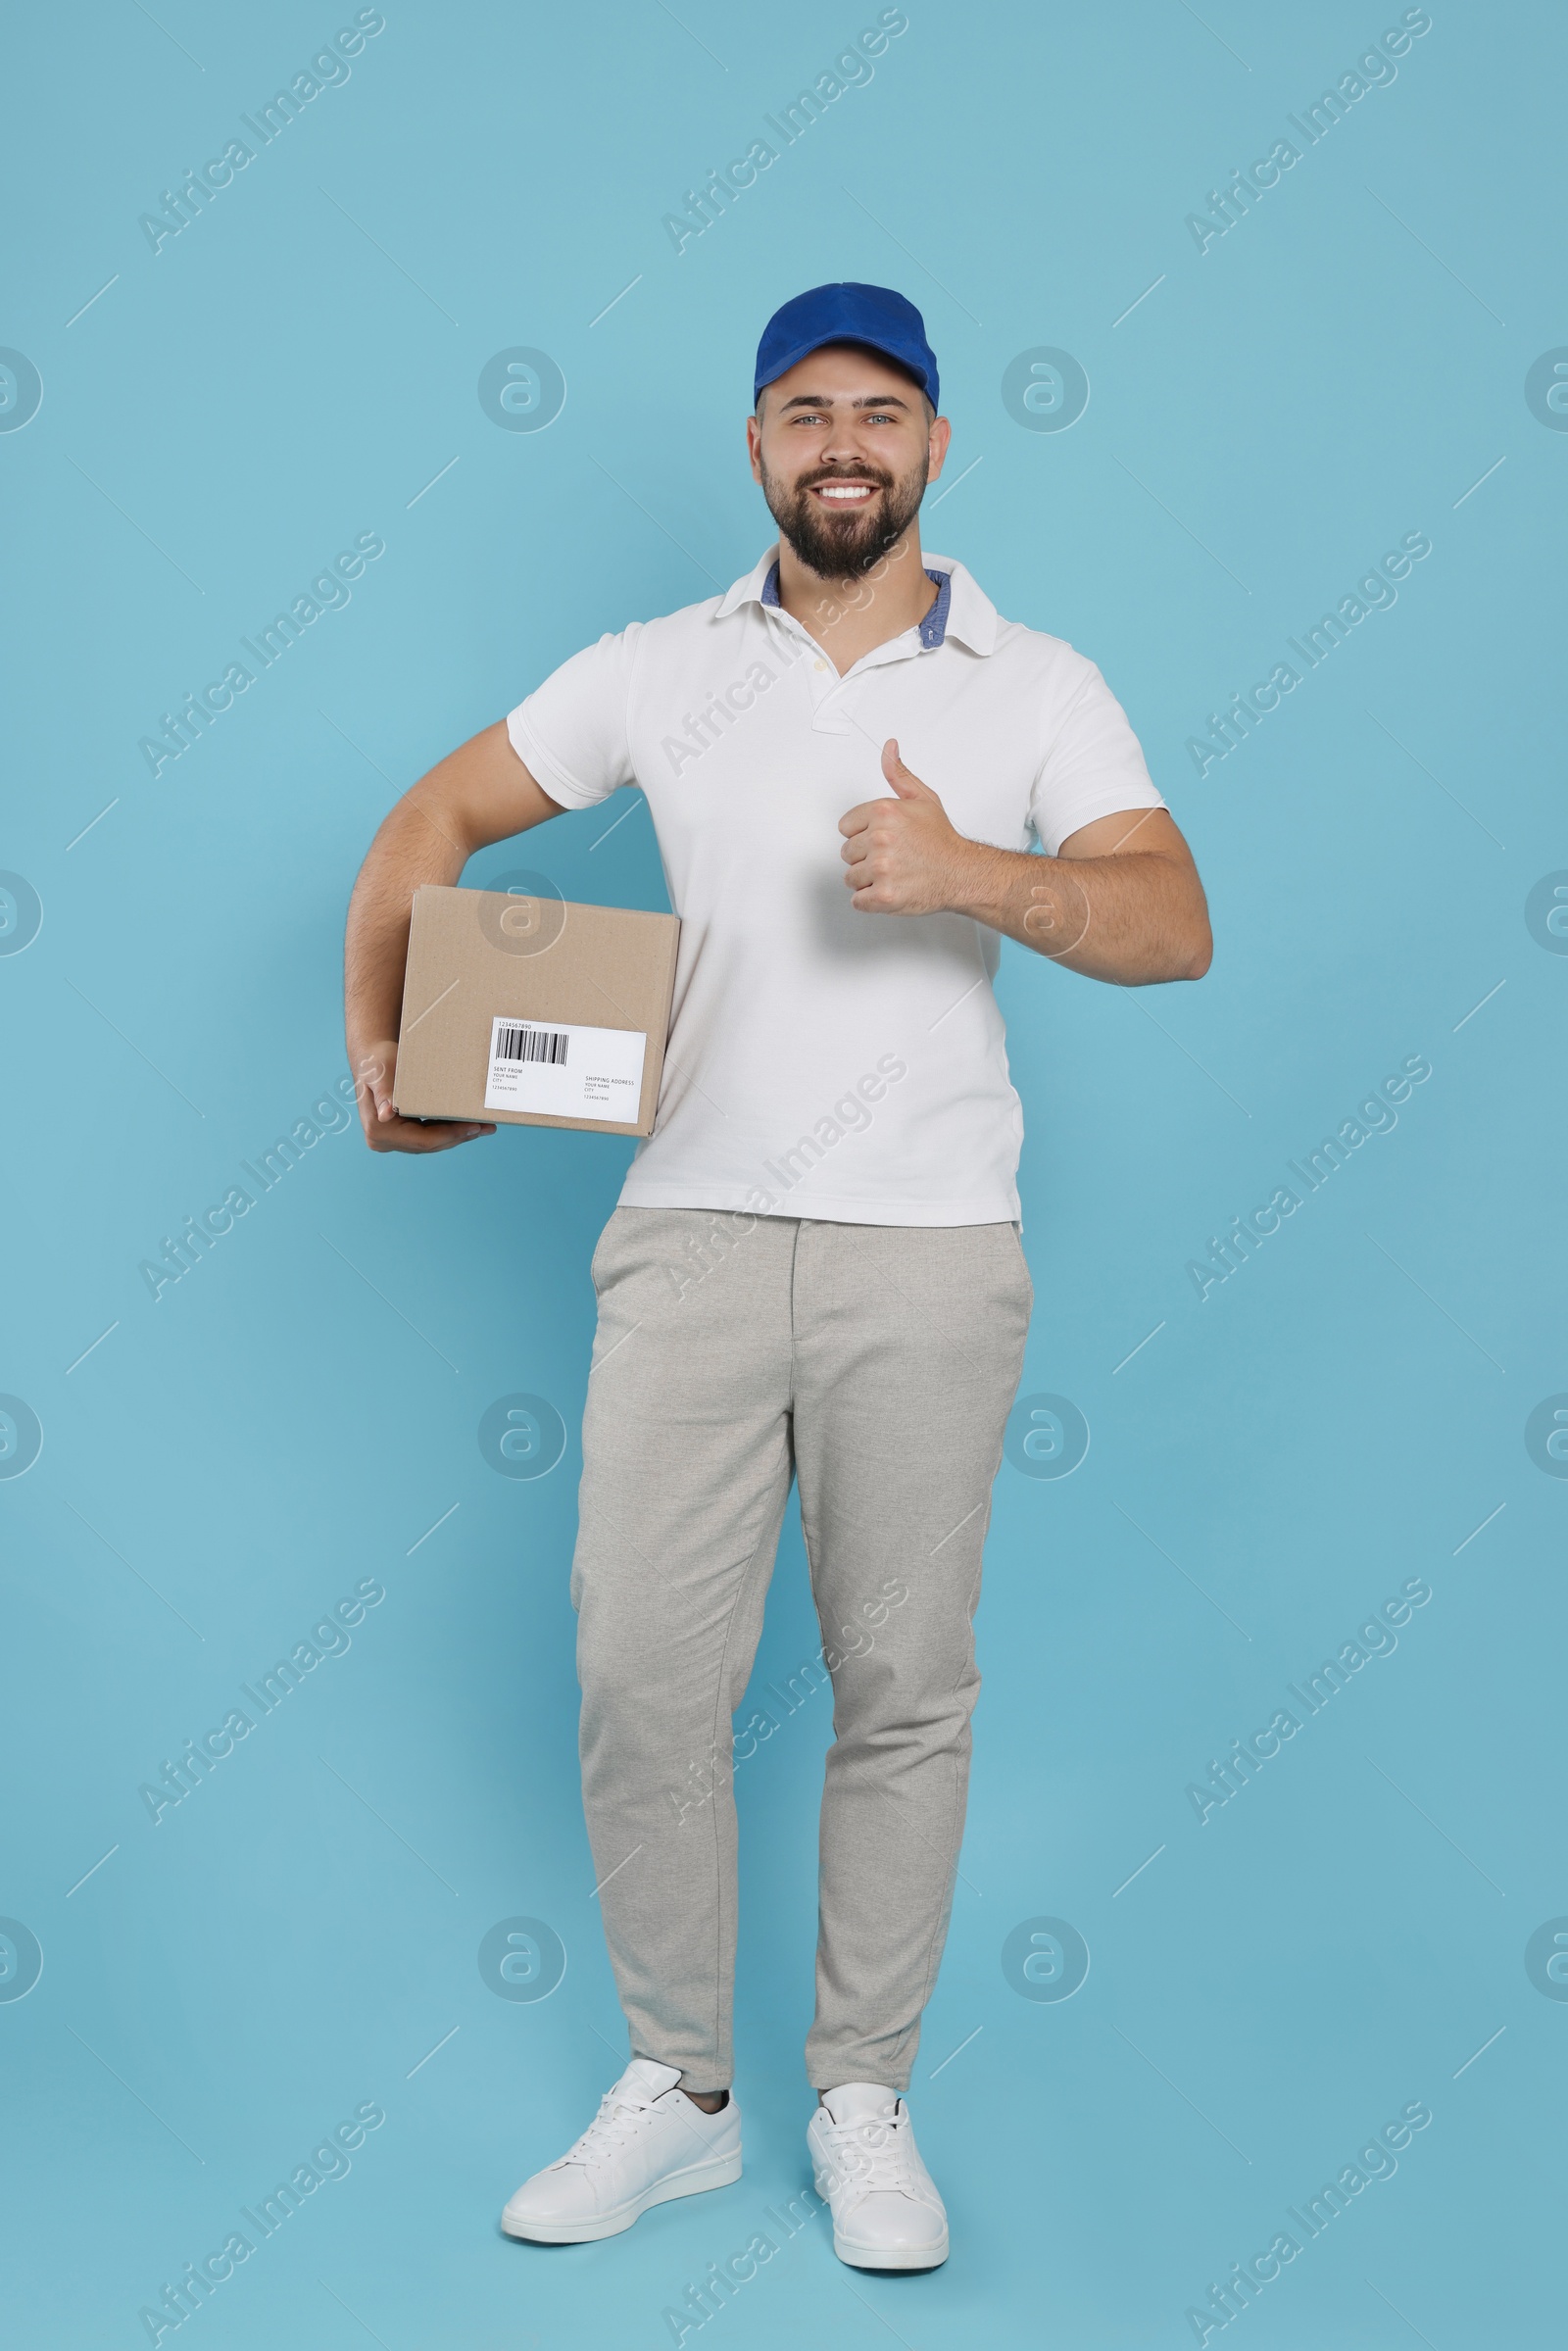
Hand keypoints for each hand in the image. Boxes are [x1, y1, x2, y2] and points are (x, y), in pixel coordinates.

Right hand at [350, 1040, 494, 1153]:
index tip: (473, 1126)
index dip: (450, 1136)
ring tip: (483, 1127)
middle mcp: (382, 1140)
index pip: (422, 1140)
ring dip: (457, 1136)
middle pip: (429, 1145)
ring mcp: (390, 1141)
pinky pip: (428, 1137)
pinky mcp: (399, 1136)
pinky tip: (467, 1124)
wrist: (371, 1060)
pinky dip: (448, 1131)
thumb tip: (385, 1115)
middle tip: (487, 1127)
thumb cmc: (377, 1061)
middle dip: (459, 1136)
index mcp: (378, 1130)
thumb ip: (383, 1091)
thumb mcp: (380, 1072)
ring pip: (431, 1144)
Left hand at [838, 740, 976, 914]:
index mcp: (884, 812)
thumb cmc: (942, 841)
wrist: (962, 873)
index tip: (884, 839)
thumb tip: (889, 748)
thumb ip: (899, 774)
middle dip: (866, 858)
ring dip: (869, 880)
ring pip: (851, 878)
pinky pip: (858, 901)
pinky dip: (872, 901)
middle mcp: (880, 838)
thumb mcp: (923, 799)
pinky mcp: (884, 896)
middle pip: (847, 853)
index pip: (845, 827)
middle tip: (894, 858)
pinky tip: (891, 890)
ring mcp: (881, 868)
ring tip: (894, 874)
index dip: (864, 835)